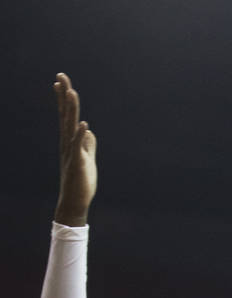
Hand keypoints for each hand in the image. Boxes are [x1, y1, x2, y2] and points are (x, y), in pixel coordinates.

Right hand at [54, 73, 96, 225]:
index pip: (66, 116)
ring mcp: (71, 153)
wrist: (75, 203)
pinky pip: (79, 147)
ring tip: (71, 92)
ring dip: (71, 110)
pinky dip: (81, 135)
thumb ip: (87, 145)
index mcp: (70, 142)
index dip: (63, 99)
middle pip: (66, 116)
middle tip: (61, 76)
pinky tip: (83, 124)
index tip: (59, 81)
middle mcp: (68, 144)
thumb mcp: (87, 160)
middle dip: (64, 96)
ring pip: (70, 127)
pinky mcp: (78, 164)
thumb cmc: (81, 183)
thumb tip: (88, 130)